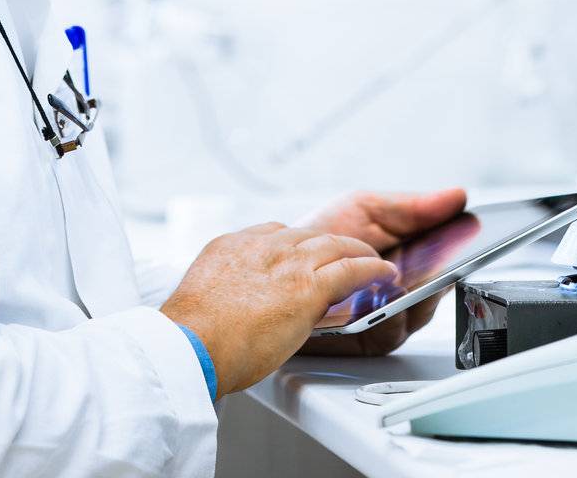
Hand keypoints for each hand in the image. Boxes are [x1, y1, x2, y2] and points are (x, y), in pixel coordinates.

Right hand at [160, 222, 398, 396]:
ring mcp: (287, 263)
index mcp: (234, 246)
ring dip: (356, 249)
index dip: (294, 243)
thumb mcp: (204, 296)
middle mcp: (262, 246)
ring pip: (333, 245)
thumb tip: (232, 308)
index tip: (303, 252)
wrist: (193, 343)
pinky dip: (370, 268)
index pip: (273, 233)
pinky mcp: (307, 287)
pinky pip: (350, 269)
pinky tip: (383, 272)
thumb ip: (226, 291)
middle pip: (307, 234)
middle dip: (329, 243)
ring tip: (371, 256)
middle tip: (346, 250)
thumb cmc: (193, 334)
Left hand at [295, 186, 466, 357]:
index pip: (448, 261)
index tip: (471, 237)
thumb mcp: (369, 208)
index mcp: (411, 260)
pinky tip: (380, 296)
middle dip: (440, 276)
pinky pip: (390, 332)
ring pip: (417, 314)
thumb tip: (458, 196)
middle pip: (437, 291)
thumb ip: (413, 207)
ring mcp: (389, 316)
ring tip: (407, 277)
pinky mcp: (368, 337)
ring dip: (414, 297)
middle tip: (441, 260)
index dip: (462, 251)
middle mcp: (404, 292)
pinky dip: (388, 315)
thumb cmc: (325, 232)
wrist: (282, 257)